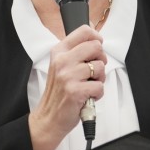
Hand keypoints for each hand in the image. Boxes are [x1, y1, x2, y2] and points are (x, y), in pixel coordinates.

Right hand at [29, 25, 106, 149]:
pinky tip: (87, 96)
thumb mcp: (61, 66)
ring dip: (100, 79)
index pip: (84, 31)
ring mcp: (68, 75)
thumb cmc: (59, 92)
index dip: (97, 38)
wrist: (48, 118)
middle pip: (96, 46)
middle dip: (101, 59)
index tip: (97, 48)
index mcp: (59, 51)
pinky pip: (100, 86)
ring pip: (101, 67)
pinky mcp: (75, 91)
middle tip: (94, 71)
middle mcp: (62, 60)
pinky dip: (98, 94)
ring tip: (88, 85)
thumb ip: (76, 52)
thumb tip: (96, 38)